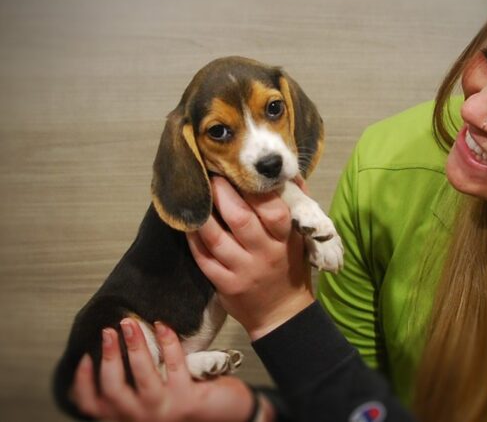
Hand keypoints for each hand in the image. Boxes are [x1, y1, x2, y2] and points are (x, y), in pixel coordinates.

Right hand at [71, 318, 261, 421]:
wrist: (228, 414)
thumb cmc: (188, 400)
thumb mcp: (154, 397)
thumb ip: (135, 384)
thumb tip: (114, 349)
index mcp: (130, 417)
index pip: (94, 406)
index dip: (82, 383)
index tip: (84, 356)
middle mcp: (142, 418)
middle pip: (113, 389)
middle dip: (108, 356)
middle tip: (109, 330)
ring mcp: (164, 411)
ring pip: (141, 376)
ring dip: (135, 345)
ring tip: (130, 324)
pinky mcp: (187, 399)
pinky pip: (173, 363)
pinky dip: (166, 341)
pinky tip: (163, 326)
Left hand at [186, 176, 313, 340]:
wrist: (282, 313)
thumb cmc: (289, 266)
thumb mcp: (298, 238)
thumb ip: (295, 206)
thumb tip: (290, 173)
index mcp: (284, 239)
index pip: (273, 211)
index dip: (255, 190)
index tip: (242, 173)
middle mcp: (265, 254)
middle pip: (241, 220)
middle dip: (223, 195)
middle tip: (211, 177)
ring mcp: (243, 271)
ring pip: (217, 239)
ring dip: (202, 215)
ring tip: (193, 196)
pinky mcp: (225, 285)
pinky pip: (204, 258)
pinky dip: (193, 239)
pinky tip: (188, 223)